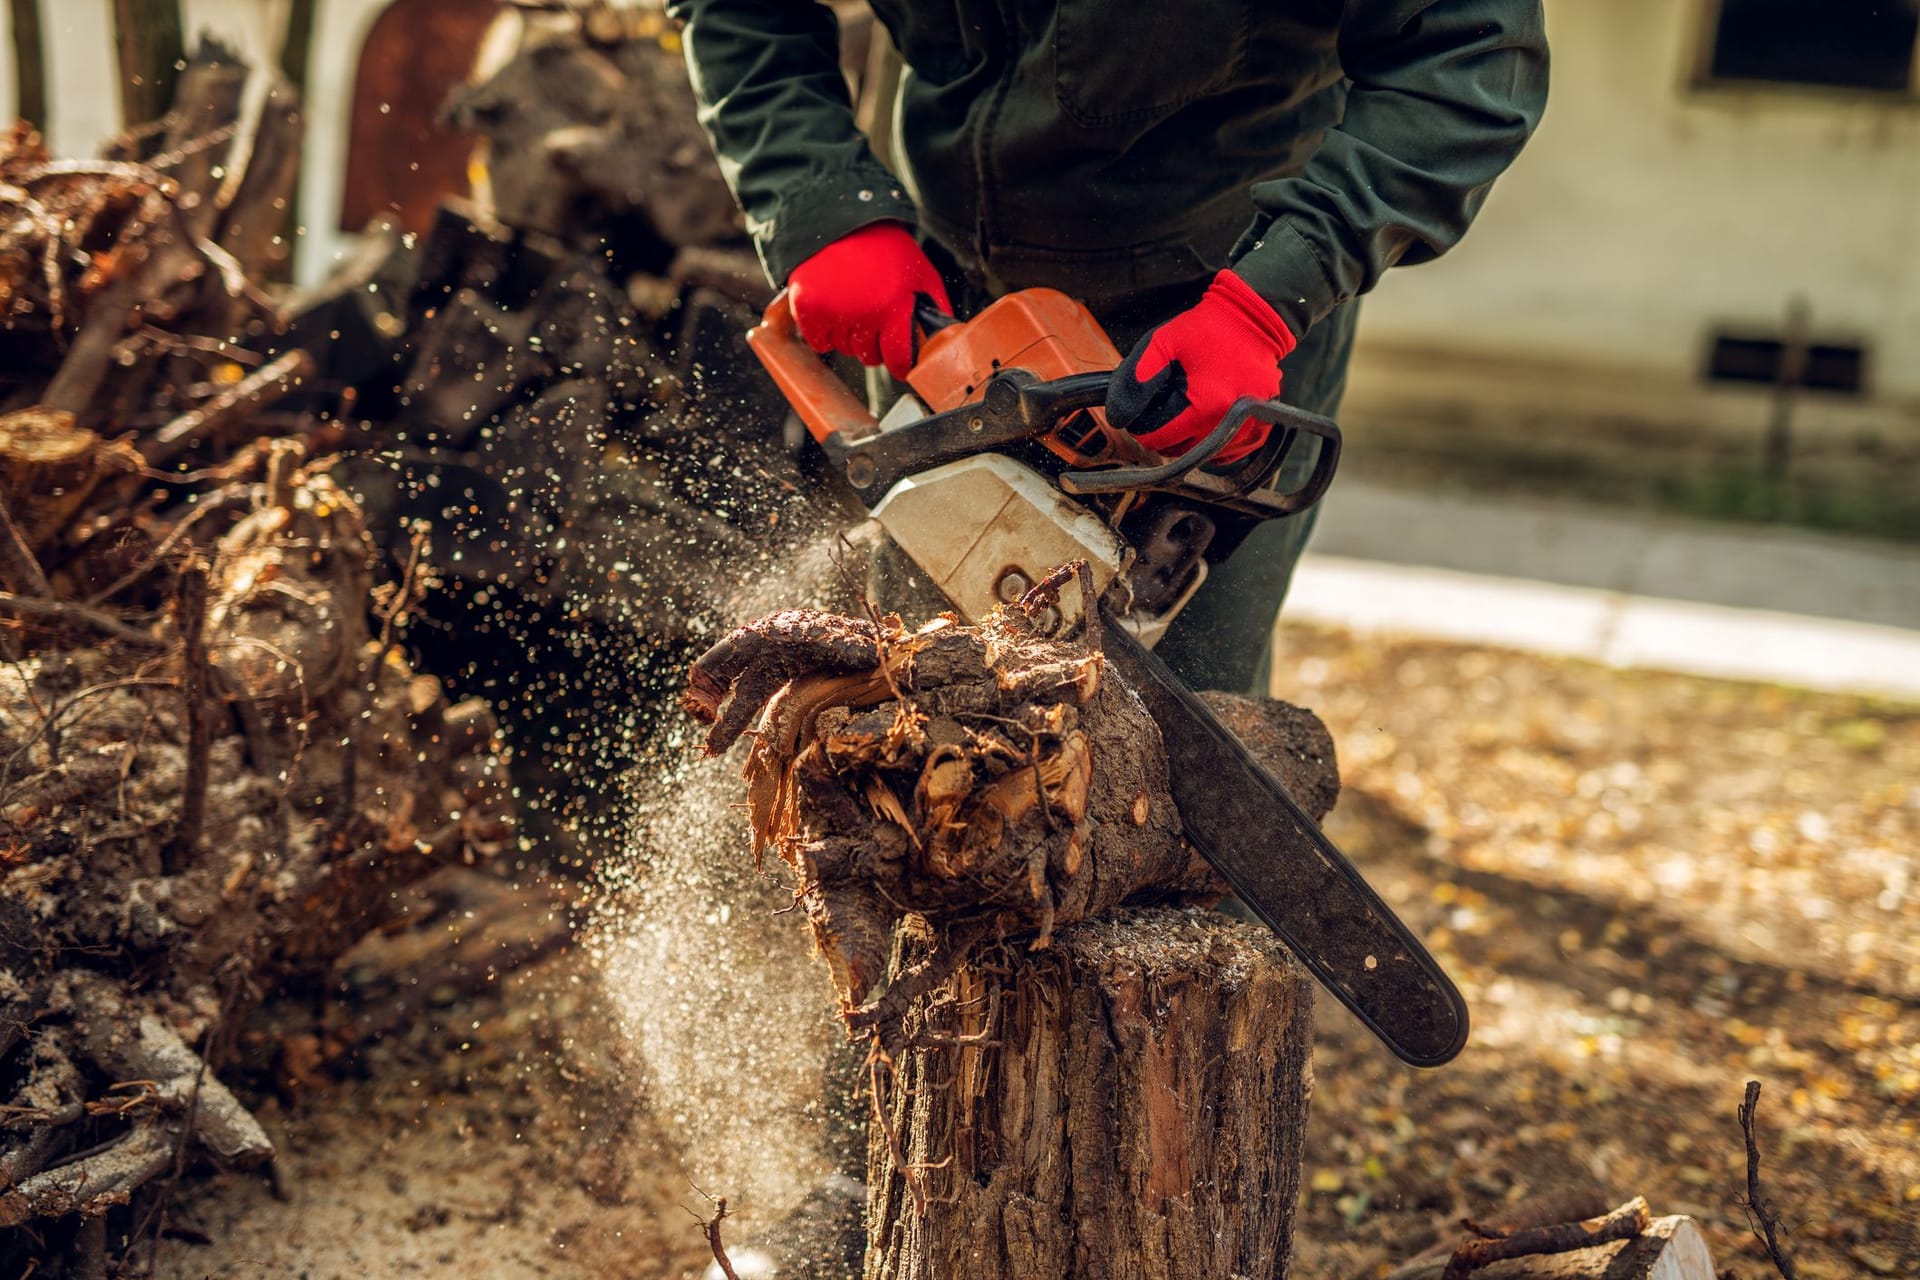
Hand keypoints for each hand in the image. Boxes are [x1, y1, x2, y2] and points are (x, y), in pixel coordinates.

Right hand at [786, 222, 951, 380]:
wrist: (839, 219)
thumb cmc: (883, 247)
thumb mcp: (919, 271)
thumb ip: (934, 304)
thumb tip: (942, 337)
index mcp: (894, 308)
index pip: (898, 359)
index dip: (900, 365)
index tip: (898, 365)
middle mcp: (864, 314)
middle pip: (869, 357)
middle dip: (873, 345)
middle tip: (872, 321)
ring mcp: (834, 312)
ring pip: (844, 349)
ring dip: (848, 336)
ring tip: (851, 306)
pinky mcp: (808, 307)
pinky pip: (817, 341)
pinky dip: (822, 333)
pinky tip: (831, 313)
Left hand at [1104, 270, 1297, 464]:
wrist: (1255, 322)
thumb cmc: (1207, 330)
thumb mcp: (1161, 343)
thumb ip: (1135, 380)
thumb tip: (1118, 418)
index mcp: (1202, 407)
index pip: (1155, 439)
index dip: (1141, 424)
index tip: (1144, 407)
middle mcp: (1226, 426)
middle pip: (1176, 451)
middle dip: (1163, 430)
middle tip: (1166, 401)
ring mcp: (1246, 433)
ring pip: (1198, 454)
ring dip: (1186, 435)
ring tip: (1188, 402)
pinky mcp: (1257, 434)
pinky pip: (1222, 454)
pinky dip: (1209, 439)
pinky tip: (1207, 414)